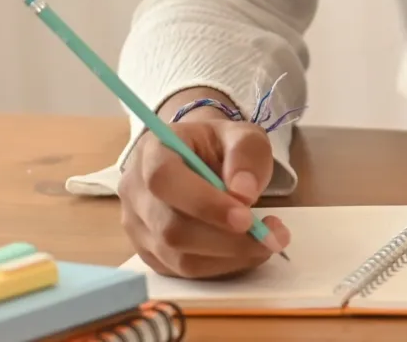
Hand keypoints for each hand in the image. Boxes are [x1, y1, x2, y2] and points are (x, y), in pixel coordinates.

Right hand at [118, 89, 292, 278]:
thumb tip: (243, 193)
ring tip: (267, 241)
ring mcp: (137, 226)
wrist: (199, 157)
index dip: (203, 203)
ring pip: (177, 257)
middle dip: (226, 239)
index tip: (246, 217)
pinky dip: (221, 267)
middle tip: (271, 235)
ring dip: (229, 257)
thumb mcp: (242, 134)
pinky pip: (182, 271)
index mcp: (153, 151)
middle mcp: (135, 191)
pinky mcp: (149, 252)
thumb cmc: (219, 145)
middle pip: (170, 229)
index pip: (164, 180)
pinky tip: (247, 251)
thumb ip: (246, 154)